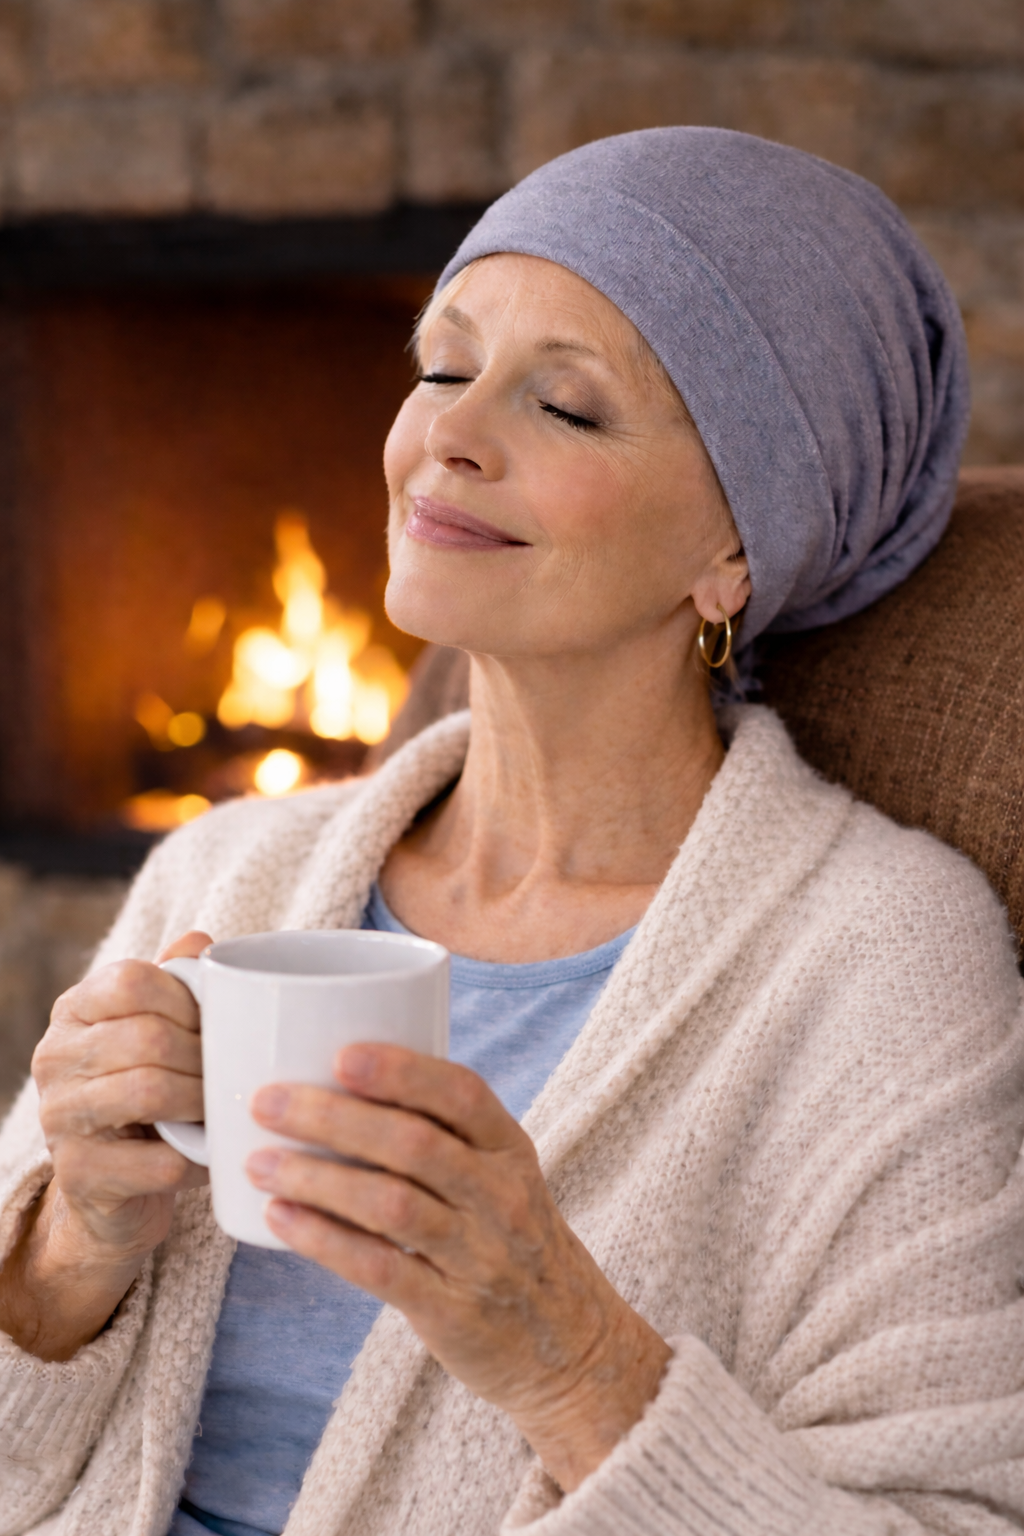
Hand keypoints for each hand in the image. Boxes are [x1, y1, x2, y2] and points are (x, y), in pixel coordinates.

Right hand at [0, 931, 210, 1360]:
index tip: (214, 1024)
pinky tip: (204, 1154)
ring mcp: (59, 1117)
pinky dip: (194, 1158)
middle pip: (147, 1036)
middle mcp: (55, 1057)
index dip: (187, 999)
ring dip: (200, 1101)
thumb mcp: (158, 1029)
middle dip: (203, 1055)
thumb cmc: (147, 1094)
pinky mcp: (77, 1175)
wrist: (115, 1191)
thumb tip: (201, 941)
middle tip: (229, 1073)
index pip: (130, 979)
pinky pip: (155, 1160)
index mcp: (75, 1010)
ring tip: (219, 1107)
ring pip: (148, 1091)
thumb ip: (176, 981)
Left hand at [247, 1046, 669, 1489]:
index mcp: (510, 1148)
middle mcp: (500, 1197)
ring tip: (258, 1161)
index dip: (402, 1070)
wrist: (570, 1346)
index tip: (341, 1054)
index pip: (462, 1094)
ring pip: (389, 1205)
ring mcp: (479, 1256)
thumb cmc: (511, 1241)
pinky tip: (280, 1218)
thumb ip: (441, 1136)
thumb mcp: (502, 1177)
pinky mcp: (452, 1311)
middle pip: (413, 1144)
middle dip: (333, 1117)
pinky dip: (324, 1240)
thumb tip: (334, 1082)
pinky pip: (380, 1268)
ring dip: (316, 1177)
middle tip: (268, 1102)